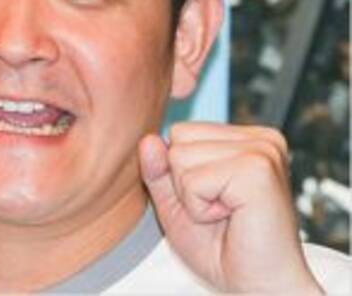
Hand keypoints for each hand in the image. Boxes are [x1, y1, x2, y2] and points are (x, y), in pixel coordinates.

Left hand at [139, 122, 322, 293]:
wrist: (262, 291)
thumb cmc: (224, 250)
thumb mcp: (177, 204)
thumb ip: (159, 170)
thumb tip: (148, 139)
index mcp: (246, 138)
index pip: (181, 132)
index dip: (182, 172)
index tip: (214, 200)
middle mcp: (259, 138)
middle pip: (179, 137)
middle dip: (185, 180)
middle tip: (220, 210)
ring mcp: (262, 150)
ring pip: (181, 155)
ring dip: (193, 196)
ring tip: (227, 214)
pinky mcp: (258, 170)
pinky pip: (193, 180)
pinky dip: (200, 207)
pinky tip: (232, 218)